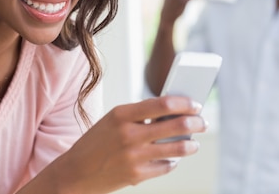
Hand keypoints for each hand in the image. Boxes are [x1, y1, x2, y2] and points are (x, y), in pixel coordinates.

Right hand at [50, 96, 206, 193]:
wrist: (75, 172)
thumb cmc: (97, 141)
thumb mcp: (113, 120)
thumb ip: (140, 115)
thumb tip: (174, 113)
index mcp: (121, 114)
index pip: (162, 103)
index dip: (184, 103)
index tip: (195, 104)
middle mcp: (129, 134)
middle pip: (175, 125)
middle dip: (195, 123)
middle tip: (203, 122)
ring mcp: (133, 156)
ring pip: (177, 148)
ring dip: (191, 144)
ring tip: (194, 143)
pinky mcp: (136, 175)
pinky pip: (166, 166)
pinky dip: (173, 161)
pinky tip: (174, 158)